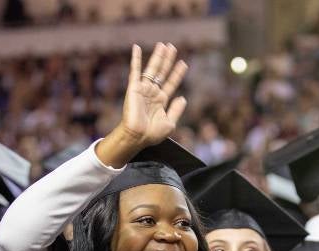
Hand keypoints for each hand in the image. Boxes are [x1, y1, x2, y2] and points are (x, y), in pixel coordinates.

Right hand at [96, 43, 188, 167]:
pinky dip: (135, 59)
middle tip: (173, 47)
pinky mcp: (134, 88)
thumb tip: (183, 98)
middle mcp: (152, 93)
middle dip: (168, 60)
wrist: (137, 137)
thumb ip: (176, 110)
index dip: (177, 73)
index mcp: (161, 100)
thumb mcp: (170, 123)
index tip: (184, 63)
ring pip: (152, 69)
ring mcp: (143, 89)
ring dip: (157, 56)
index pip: (171, 83)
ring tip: (163, 45)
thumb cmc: (152, 134)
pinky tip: (136, 47)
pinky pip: (135, 71)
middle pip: (162, 72)